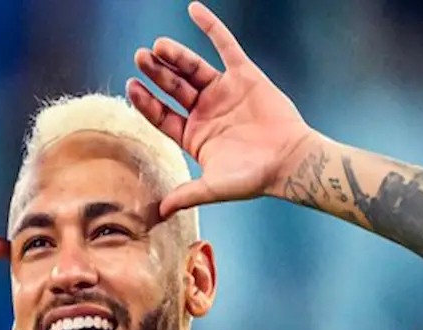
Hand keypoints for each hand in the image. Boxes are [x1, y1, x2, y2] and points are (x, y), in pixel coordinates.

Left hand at [127, 2, 313, 217]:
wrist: (291, 161)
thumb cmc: (254, 178)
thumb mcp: (214, 187)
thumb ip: (186, 194)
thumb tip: (158, 215)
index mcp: (193, 135)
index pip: (161, 114)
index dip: (145, 101)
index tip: (131, 86)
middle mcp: (205, 111)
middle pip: (173, 88)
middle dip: (156, 73)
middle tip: (140, 58)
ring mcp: (224, 92)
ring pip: (193, 67)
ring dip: (175, 56)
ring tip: (158, 46)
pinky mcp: (245, 76)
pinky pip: (225, 46)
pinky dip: (211, 28)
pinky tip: (193, 10)